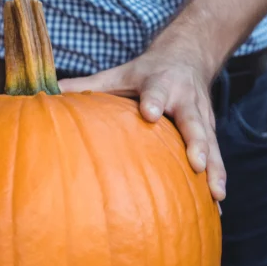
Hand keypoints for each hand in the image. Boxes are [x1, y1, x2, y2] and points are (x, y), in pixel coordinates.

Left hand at [57, 49, 225, 201]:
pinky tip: (217, 207)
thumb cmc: (145, 73)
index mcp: (161, 84)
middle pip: (194, 123)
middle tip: (196, 163)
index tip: (151, 113)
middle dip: (197, 143)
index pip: (157, 92)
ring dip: (215, 170)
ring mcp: (204, 119)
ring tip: (216, 196)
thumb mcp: (118, 74)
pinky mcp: (212, 134)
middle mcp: (187, 101)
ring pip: (213, 145)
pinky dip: (217, 180)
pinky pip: (217, 159)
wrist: (187, 58)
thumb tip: (48, 92)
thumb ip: (87, 86)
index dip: (154, 101)